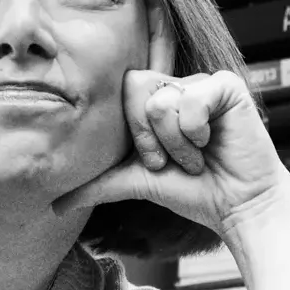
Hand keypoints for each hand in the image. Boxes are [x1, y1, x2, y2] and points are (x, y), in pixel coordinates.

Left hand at [53, 0, 289, 239]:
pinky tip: (213, 142)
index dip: (134, 132)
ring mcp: (202, 83)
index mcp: (155, 102)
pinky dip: (197, 130)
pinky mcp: (226, 86)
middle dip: (149, 137)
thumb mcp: (136, 183)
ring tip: (197, 156)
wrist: (236, 206)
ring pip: (162, 99)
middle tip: (172, 161)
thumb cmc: (193, 192)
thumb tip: (53, 206)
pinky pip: (192, 97)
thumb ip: (97, 185)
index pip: (123, 91)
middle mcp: (177, 86)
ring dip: (176, 142)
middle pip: (136, 87)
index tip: (154, 161)